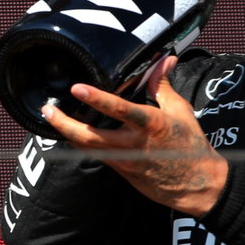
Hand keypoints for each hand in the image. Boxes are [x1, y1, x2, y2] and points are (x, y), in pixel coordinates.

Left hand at [39, 57, 227, 216]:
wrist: (197, 185)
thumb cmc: (190, 145)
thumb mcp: (180, 110)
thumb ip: (163, 85)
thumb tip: (164, 59)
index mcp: (151, 125)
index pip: (120, 110)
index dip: (97, 99)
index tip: (77, 88)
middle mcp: (133, 144)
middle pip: (90, 137)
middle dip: (64, 124)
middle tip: (48, 109)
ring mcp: (125, 160)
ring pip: (88, 148)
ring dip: (67, 133)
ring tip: (51, 117)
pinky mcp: (121, 170)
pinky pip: (95, 154)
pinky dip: (80, 142)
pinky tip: (69, 132)